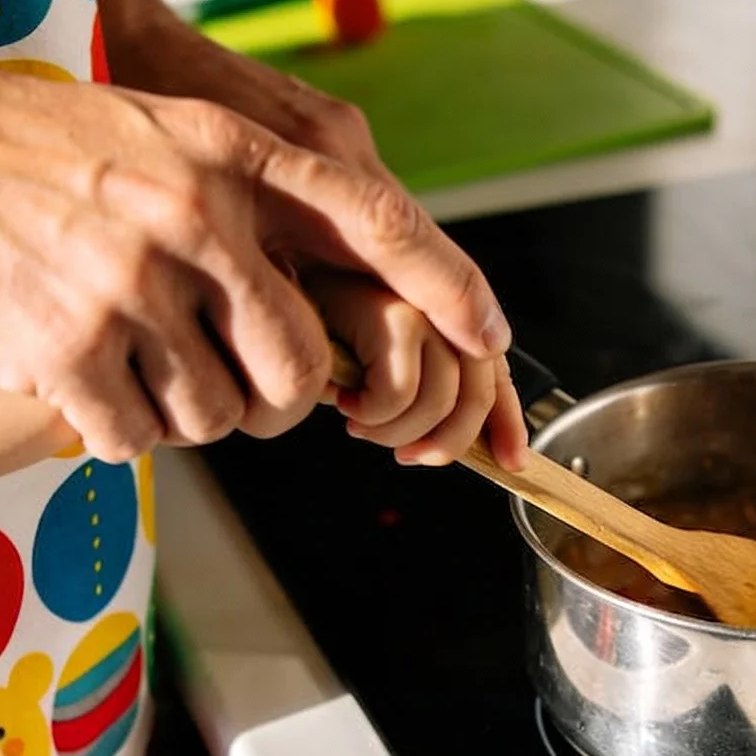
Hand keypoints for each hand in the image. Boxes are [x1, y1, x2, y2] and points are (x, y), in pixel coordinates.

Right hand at [0, 28, 510, 465]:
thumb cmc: (10, 148)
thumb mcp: (146, 133)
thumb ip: (234, 195)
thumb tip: (322, 282)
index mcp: (223, 152)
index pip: (374, 223)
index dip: (445, 286)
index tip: (490, 335)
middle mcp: (193, 216)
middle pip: (300, 369)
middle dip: (275, 402)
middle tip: (223, 383)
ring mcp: (131, 287)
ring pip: (221, 417)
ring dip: (180, 412)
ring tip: (118, 355)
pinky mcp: (68, 353)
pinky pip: (139, 440)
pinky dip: (113, 429)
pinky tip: (69, 377)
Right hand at [307, 268, 527, 468]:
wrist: (244, 300)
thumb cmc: (295, 333)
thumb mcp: (363, 368)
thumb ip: (406, 390)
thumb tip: (446, 445)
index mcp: (433, 306)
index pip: (492, 366)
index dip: (508, 419)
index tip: (511, 461)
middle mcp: (431, 294)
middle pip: (480, 385)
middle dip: (450, 441)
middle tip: (407, 456)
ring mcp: (408, 294)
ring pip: (444, 394)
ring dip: (400, 432)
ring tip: (361, 426)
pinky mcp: (376, 305)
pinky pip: (401, 387)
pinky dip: (374, 415)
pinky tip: (342, 403)